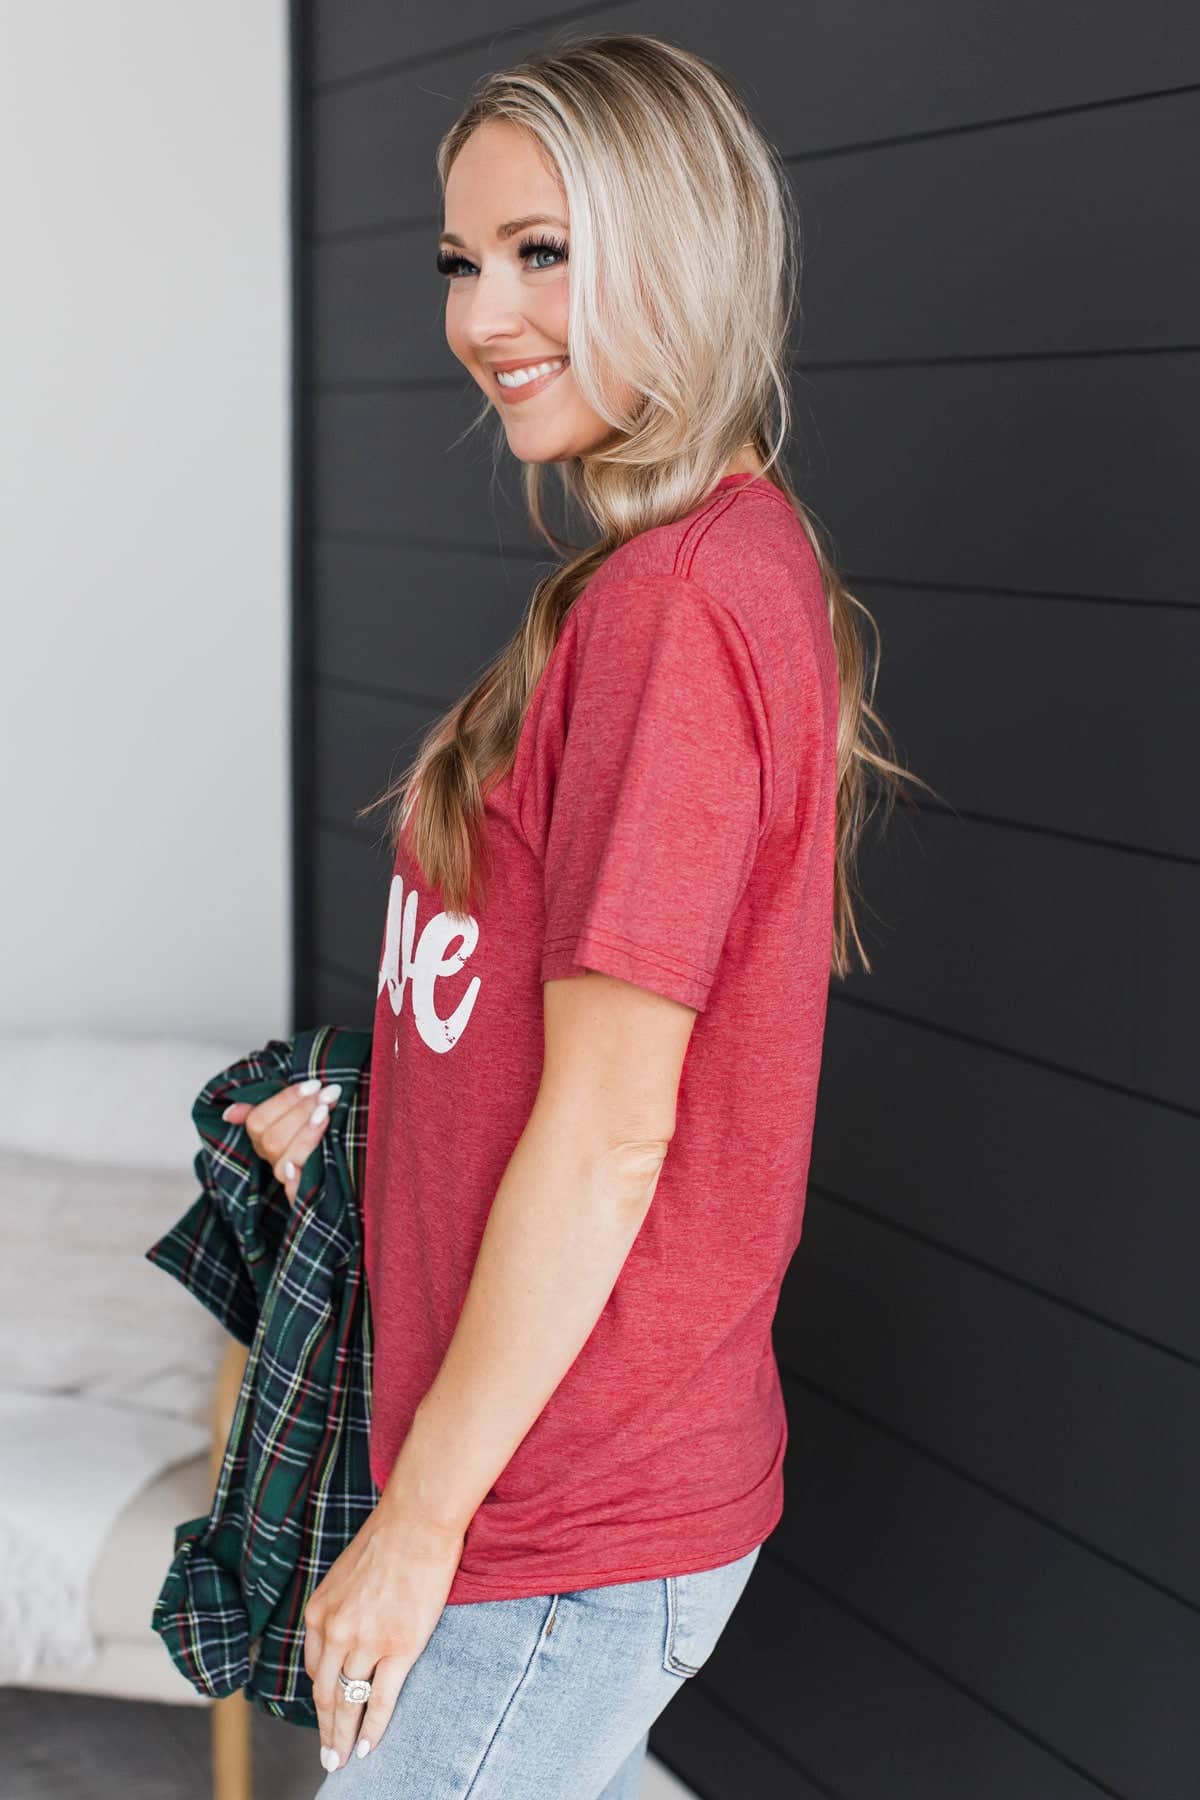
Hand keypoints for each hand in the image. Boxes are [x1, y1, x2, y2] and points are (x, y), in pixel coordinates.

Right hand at [220, 1076, 341, 1207]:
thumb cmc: (318, 1128)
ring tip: (326, 1114)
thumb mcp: (297, 1113)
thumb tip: (230, 1113)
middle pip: (272, 1140)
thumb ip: (268, 1107)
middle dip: (302, 1113)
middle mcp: (270, 1158)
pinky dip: (294, 1182)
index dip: (285, 1100)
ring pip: (282, 1163)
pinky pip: (292, 1193)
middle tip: (328, 1095)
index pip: (258, 1120)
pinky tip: (299, 1169)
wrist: (347, 1168)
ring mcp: (285, 1176)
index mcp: (263, 1136)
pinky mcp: (301, 1195)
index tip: (313, 1085)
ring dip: (305, 1137)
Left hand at [303, 1499, 465, 1771]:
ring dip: (345, 1737)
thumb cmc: (388, 1539)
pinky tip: (369, 1747)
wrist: (417, 1521)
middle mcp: (336, 1631)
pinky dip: (373, 1728)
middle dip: (326, 1730)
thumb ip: (341, 1608)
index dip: (322, 1696)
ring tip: (345, 1759)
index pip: (315, 1668)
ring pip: (349, 1702)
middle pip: (325, 1694)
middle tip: (328, 1758)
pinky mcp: (398, 1648)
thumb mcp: (346, 1574)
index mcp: (319, 1612)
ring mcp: (366, 1642)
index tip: (327, 1713)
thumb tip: (347, 1634)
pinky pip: (380, 1699)